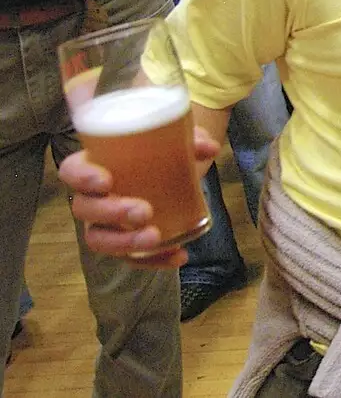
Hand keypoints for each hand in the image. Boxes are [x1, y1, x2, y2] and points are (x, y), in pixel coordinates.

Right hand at [61, 125, 219, 265]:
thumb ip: (192, 140)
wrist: (177, 169)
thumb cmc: (164, 151)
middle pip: (84, 209)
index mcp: (96, 164)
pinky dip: (154, 261)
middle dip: (111, 213)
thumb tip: (209, 147)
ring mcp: (106, 223)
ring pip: (98, 240)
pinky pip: (130, 259)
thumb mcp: (178, 140)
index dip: (82, 177)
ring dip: (124, 243)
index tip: (106, 181)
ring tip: (155, 238)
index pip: (72, 170)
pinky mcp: (125, 243)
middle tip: (143, 211)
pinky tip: (178, 256)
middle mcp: (94, 197)